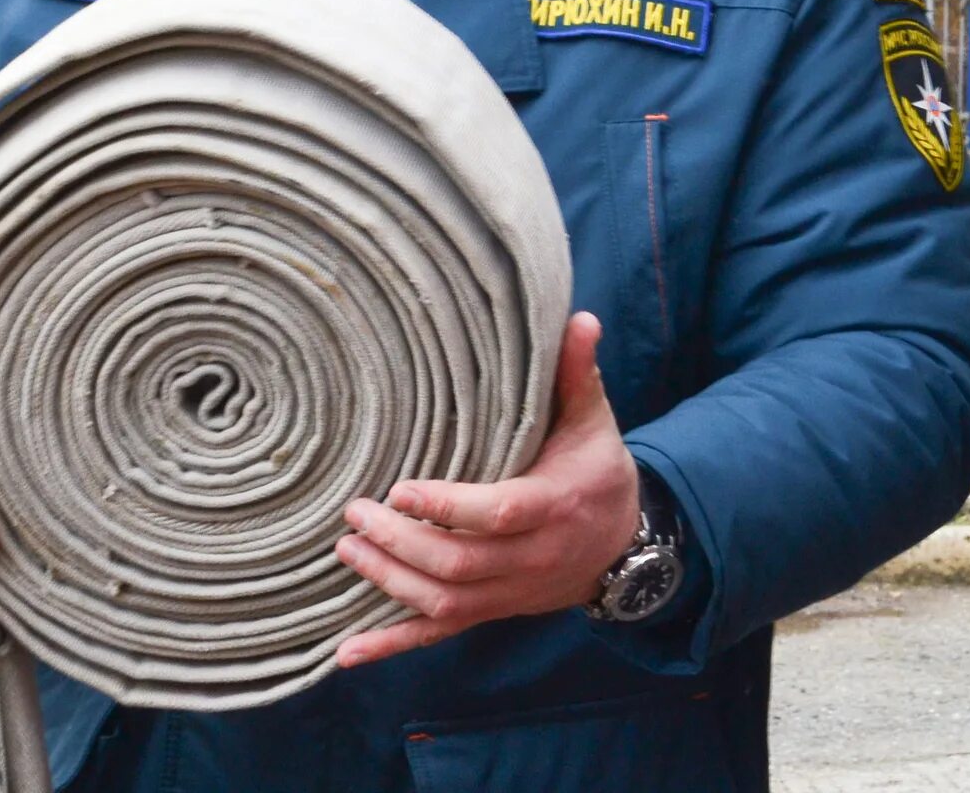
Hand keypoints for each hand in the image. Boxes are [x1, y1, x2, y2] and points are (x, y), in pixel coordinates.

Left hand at [334, 312, 640, 666]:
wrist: (622, 545)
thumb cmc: (597, 472)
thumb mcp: (594, 421)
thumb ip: (577, 374)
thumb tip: (578, 319)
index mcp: (555, 506)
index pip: (498, 514)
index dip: (447, 507)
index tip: (400, 488)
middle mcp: (532, 559)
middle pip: (460, 563)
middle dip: (401, 543)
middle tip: (357, 512)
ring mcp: (510, 593)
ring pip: (445, 601)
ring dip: (390, 580)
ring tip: (348, 548)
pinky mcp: (492, 612)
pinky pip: (439, 635)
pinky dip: (392, 646)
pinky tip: (347, 650)